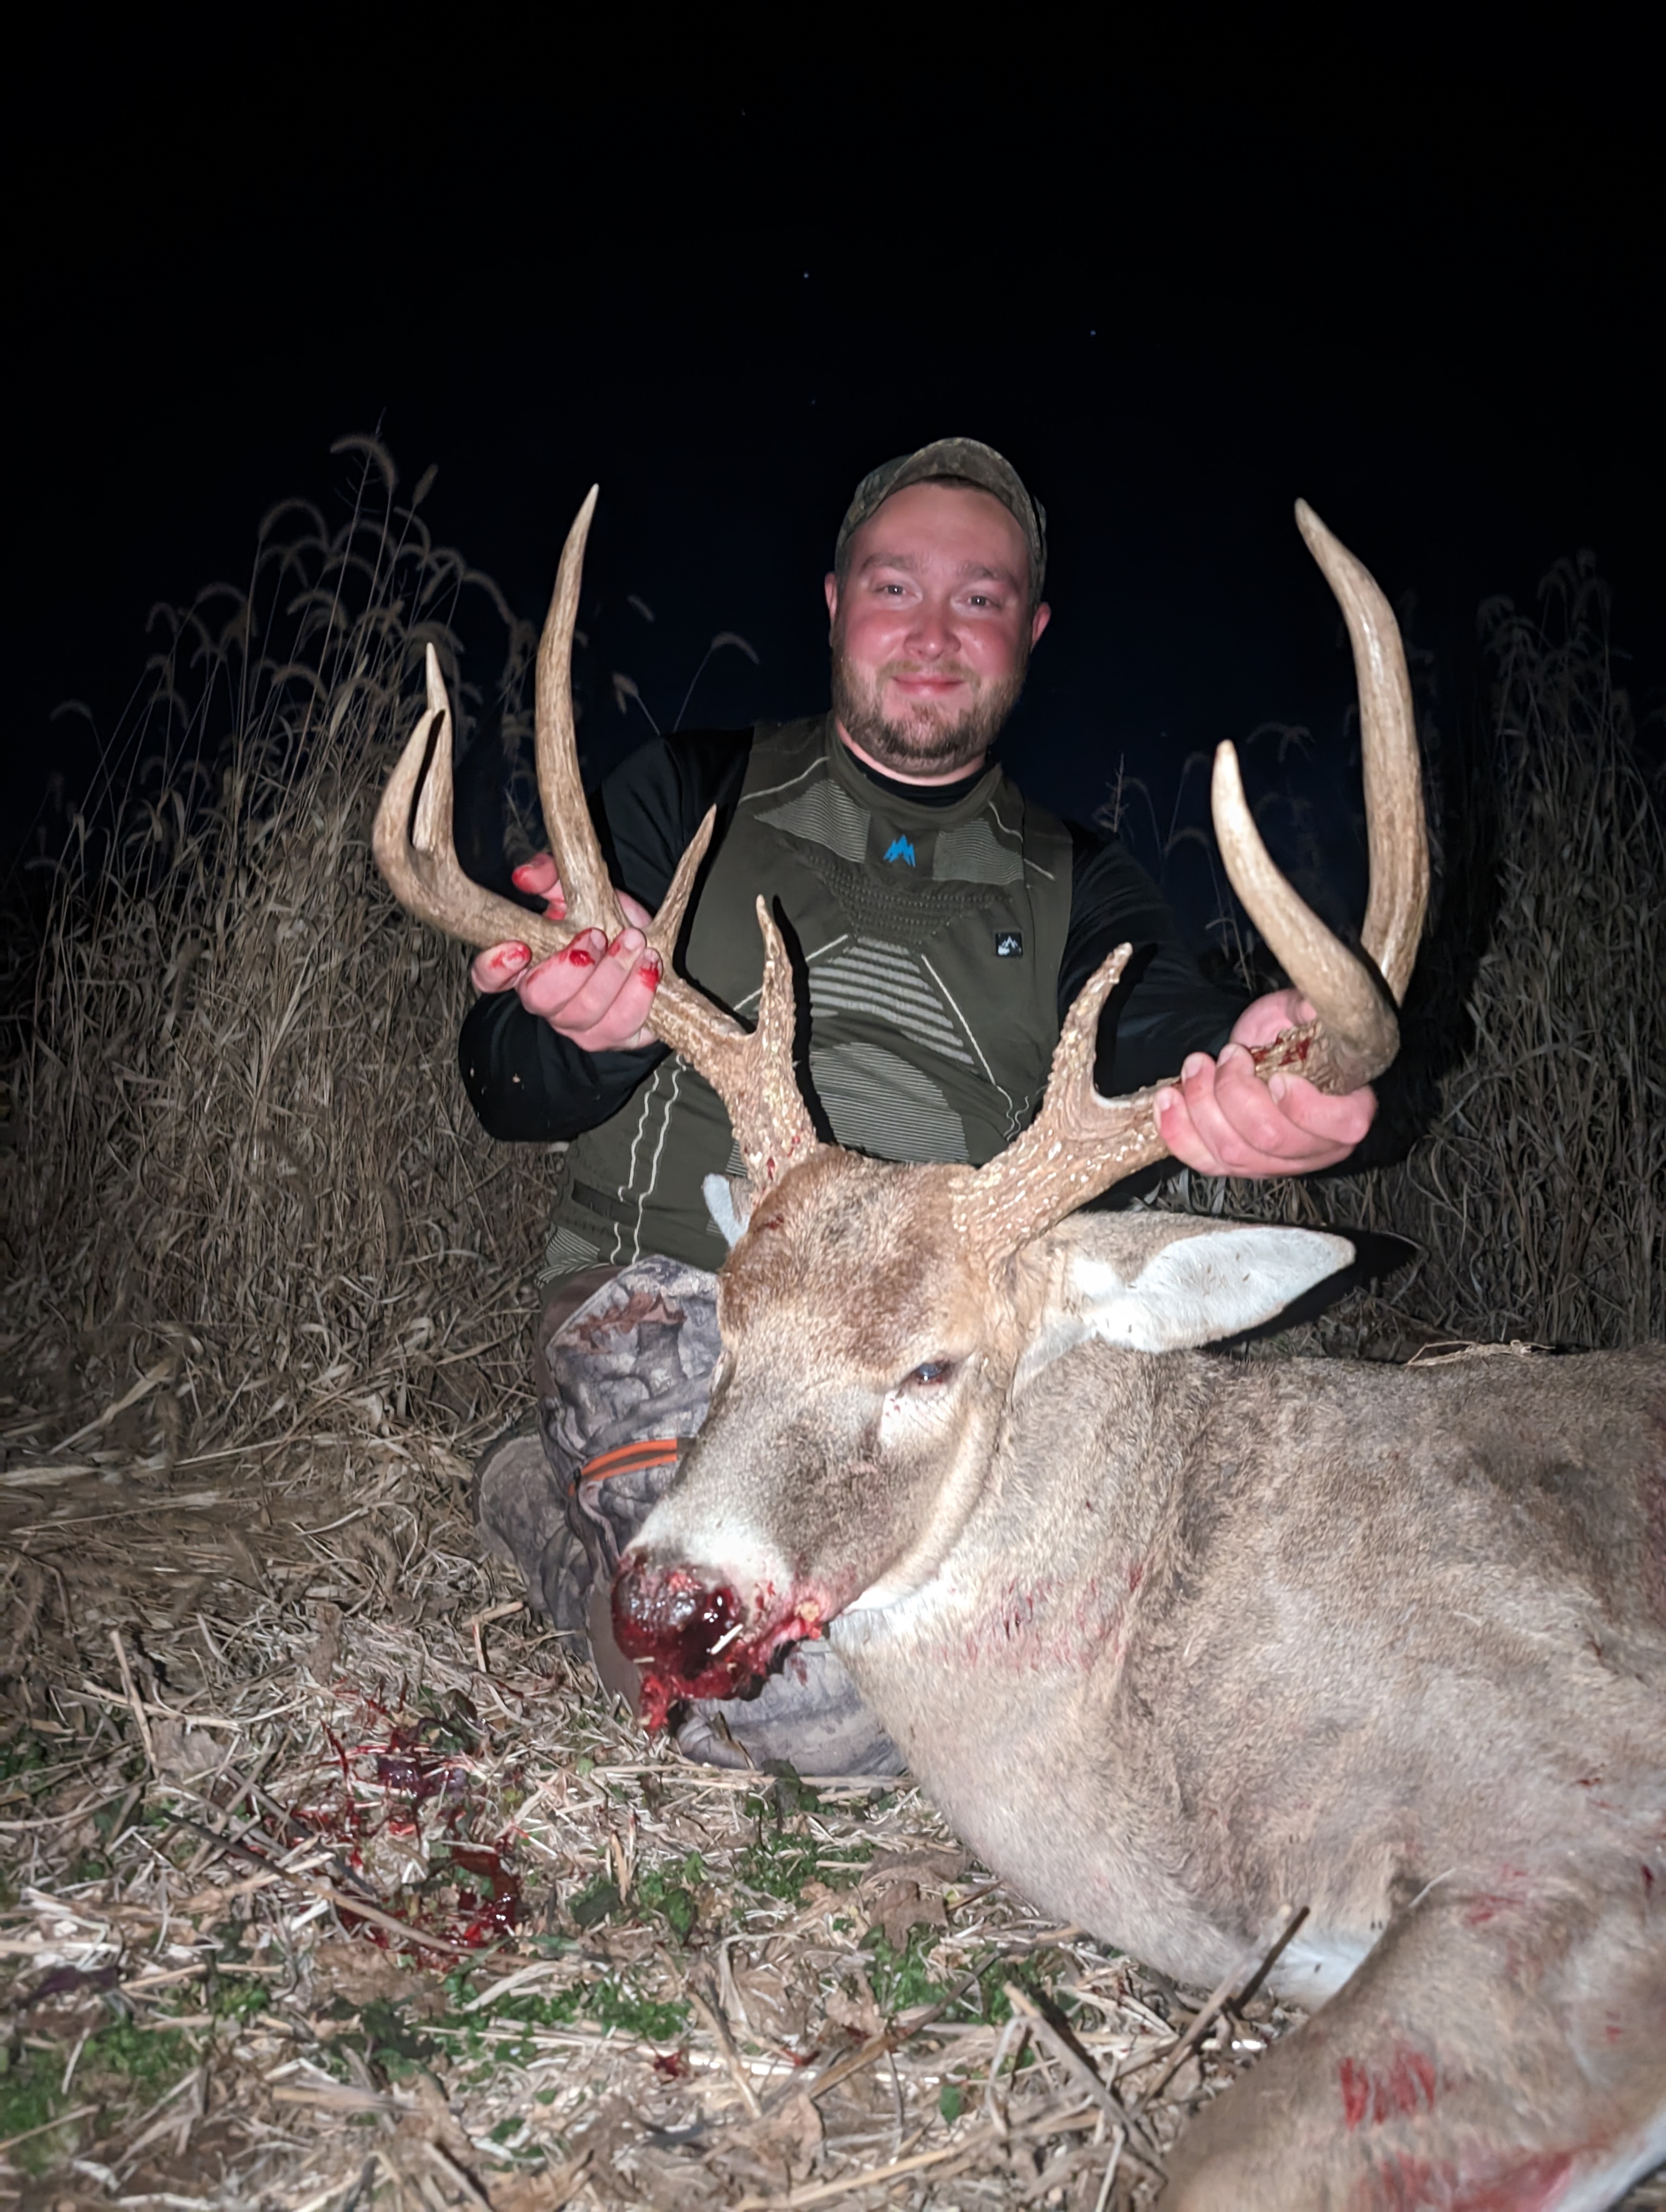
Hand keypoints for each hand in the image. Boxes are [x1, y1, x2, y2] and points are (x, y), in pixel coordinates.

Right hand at [470, 854, 662, 1052]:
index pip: (488, 977)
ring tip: (635, 942)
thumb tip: (525, 876)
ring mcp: (578, 1024)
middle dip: (571, 967)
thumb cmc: (600, 918)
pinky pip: (622, 1027)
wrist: (644, 941)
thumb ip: (548, 876)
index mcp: (522, 966)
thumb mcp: (574, 889)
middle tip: (596, 935)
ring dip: (612, 975)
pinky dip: (639, 994)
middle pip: (540, 999)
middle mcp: (546, 1001)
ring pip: (584, 1014)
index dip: (495, 968)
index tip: (519, 948)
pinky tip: (650, 966)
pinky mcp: (615, 1035)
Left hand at [1154, 987, 1375, 1177]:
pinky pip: (1204, 1162)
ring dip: (1203, 1105)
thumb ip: (1309, 1011)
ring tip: (1195, 1066)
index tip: (1278, 1075)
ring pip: (1233, 1153)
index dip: (1304, 1106)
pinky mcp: (1236, 1165)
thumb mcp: (1303, 1011)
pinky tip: (1169, 1100)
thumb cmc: (1288, 1030)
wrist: (1261, 1046)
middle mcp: (1316, 1147)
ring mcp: (1274, 1163)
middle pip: (1271, 1139)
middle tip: (1228, 1055)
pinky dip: (1178, 1132)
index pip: (1341, 1126)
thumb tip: (1309, 1009)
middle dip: (1236, 1093)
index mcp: (1349, 1109)